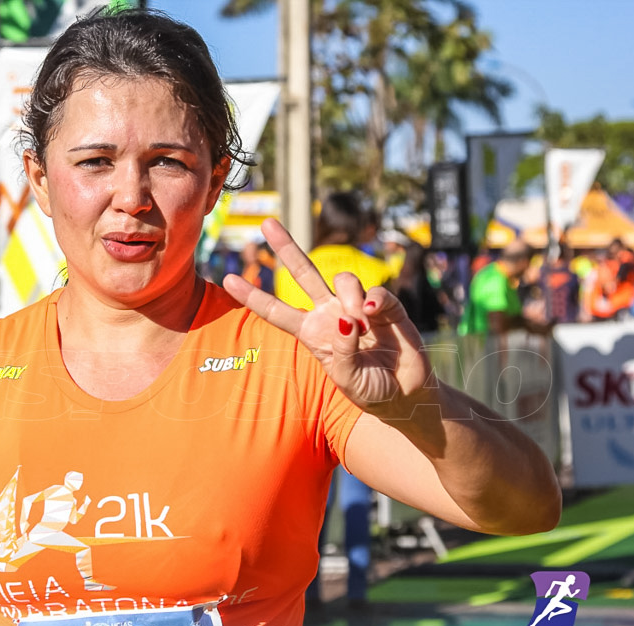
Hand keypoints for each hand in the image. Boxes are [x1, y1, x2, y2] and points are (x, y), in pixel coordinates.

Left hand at [223, 218, 433, 418]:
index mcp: (312, 333)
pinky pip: (375, 291)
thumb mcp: (348, 379)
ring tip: (363, 326)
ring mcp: (356, 306)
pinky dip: (374, 300)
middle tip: (267, 222)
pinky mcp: (385, 306)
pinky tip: (374, 316)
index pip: (276, 312)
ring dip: (350, 297)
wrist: (406, 394)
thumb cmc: (370, 390)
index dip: (252, 296)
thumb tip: (347, 320)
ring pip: (342, 279)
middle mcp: (330, 314)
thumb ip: (342, 352)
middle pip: (303, 273)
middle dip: (286, 247)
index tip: (226, 279)